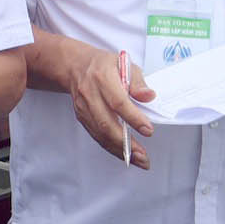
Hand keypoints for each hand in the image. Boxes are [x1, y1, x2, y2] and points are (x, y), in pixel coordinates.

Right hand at [68, 46, 154, 167]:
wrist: (75, 66)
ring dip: (119, 149)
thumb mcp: (125, 64)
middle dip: (126, 142)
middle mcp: (90, 94)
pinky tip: (125, 154)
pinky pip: (96, 135)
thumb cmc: (104, 65)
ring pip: (100, 133)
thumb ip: (138, 82)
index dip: (133, 118)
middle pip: (106, 123)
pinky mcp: (82, 117)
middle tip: (143, 154)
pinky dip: (111, 147)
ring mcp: (84, 108)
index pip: (118, 102)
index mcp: (103, 77)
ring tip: (138, 159)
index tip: (148, 130)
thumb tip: (149, 96)